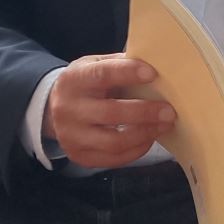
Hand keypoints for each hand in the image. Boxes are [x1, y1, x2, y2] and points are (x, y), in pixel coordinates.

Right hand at [42, 54, 174, 168]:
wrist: (54, 108)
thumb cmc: (87, 84)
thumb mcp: (96, 65)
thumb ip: (122, 64)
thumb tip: (160, 66)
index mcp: (74, 80)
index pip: (101, 74)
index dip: (128, 73)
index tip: (153, 74)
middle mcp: (67, 109)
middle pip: (110, 113)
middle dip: (145, 112)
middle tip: (169, 111)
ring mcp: (71, 136)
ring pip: (114, 141)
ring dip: (145, 134)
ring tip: (164, 126)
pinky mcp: (79, 156)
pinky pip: (114, 158)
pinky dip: (137, 149)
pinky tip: (149, 138)